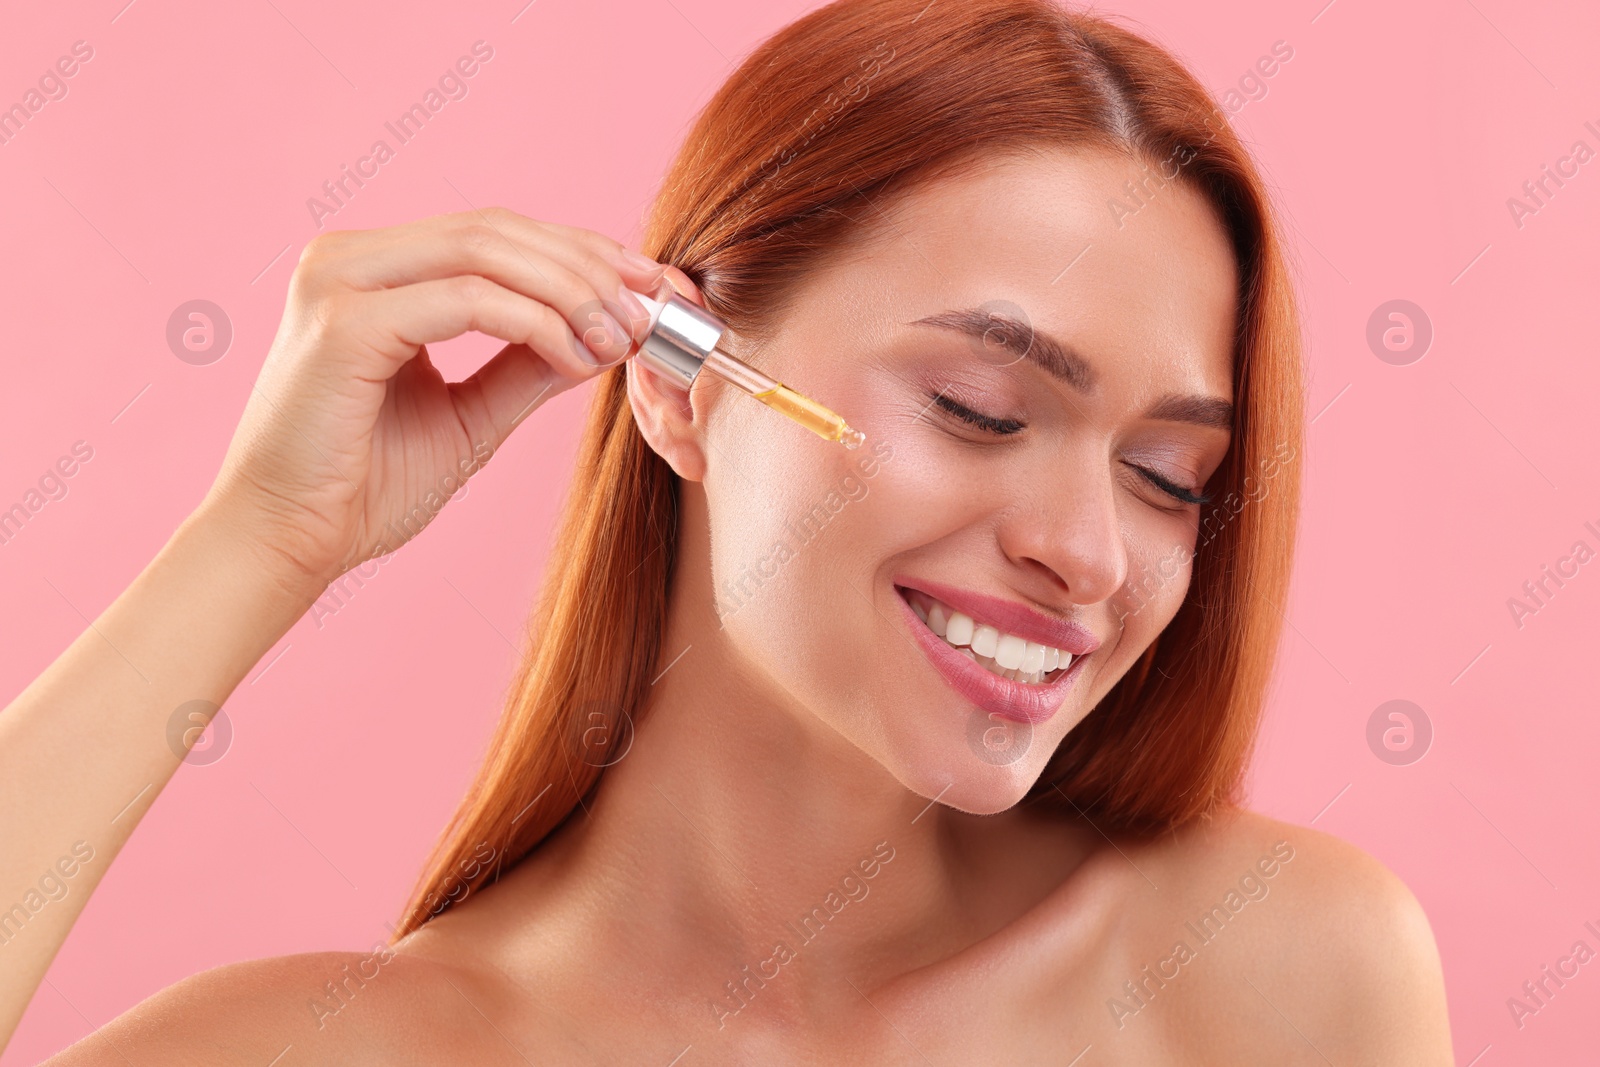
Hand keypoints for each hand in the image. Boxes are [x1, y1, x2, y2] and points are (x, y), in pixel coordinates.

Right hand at [201, 208, 670, 589]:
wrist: (286, 545)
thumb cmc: (362, 488)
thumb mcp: (469, 415)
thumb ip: (526, 366)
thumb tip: (604, 335)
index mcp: (373, 271)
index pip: (493, 234)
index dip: (579, 252)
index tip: (646, 286)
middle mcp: (349, 258)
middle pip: (496, 228)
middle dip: (588, 263)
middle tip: (650, 307)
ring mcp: (340, 281)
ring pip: (487, 250)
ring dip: (571, 290)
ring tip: (621, 336)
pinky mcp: (344, 322)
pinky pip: (469, 300)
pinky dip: (537, 323)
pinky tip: (575, 358)